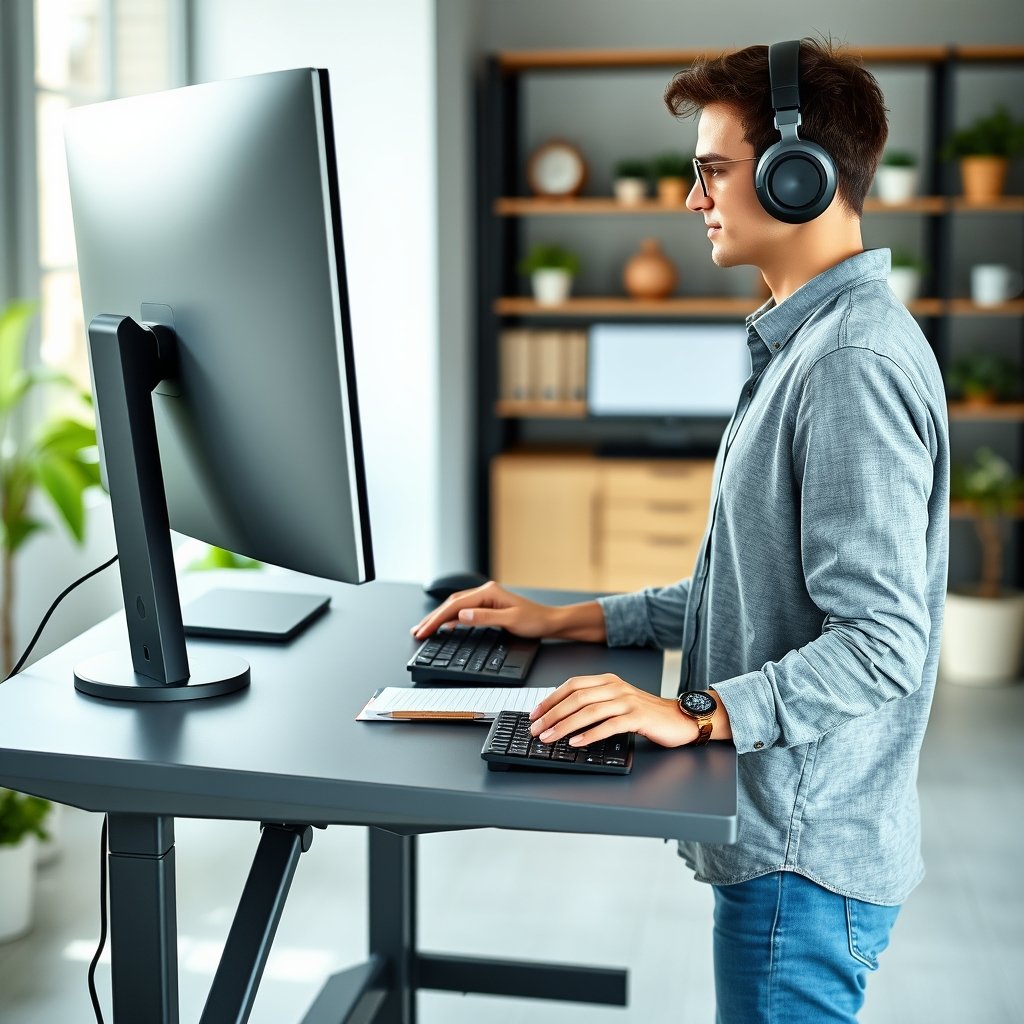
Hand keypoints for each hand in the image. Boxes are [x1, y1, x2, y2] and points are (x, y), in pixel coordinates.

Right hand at [411, 580, 556, 639]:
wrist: (549, 622)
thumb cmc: (534, 621)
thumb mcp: (510, 621)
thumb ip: (484, 618)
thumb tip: (461, 616)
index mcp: (488, 592)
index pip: (456, 605)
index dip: (437, 619)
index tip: (425, 631)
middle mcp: (485, 592)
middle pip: (451, 604)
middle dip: (433, 618)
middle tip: (417, 631)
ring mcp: (486, 598)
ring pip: (455, 606)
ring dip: (439, 617)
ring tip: (424, 628)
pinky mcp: (487, 606)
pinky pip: (463, 610)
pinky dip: (451, 619)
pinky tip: (444, 626)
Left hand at [529, 674, 698, 748]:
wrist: (680, 719)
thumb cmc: (647, 714)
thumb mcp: (618, 702)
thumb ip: (595, 704)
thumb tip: (563, 717)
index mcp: (608, 681)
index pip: (572, 685)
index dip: (551, 699)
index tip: (535, 713)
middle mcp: (616, 687)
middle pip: (576, 698)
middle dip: (552, 714)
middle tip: (536, 729)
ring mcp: (627, 701)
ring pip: (589, 711)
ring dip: (565, 726)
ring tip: (550, 737)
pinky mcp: (638, 717)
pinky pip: (609, 726)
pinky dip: (590, 735)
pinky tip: (577, 742)